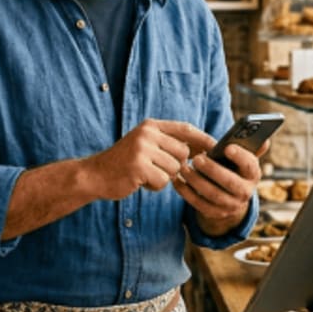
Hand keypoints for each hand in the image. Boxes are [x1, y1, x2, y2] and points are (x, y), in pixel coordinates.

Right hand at [83, 119, 212, 199]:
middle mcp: (147, 133)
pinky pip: (163, 181)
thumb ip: (169, 144)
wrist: (95, 175)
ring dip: (163, 177)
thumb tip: (203, 150)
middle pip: (183, 152)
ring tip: (145, 174)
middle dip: (176, 165)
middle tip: (156, 169)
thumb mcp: (146, 146)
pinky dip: (154, 186)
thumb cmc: (124, 163)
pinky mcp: (138, 167)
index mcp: (150, 125)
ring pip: (174, 168)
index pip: (185, 128)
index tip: (217, 147)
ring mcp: (142, 149)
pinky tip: (140, 181)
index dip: (203, 138)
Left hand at [175, 141, 260, 235]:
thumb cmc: (234, 169)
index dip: (240, 157)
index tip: (227, 147)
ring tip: (184, 168)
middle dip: (213, 170)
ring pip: (213, 194)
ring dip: (196, 181)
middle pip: (230, 182)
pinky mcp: (215, 214)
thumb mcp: (243, 159)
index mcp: (252, 175)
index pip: (250, 166)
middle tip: (197, 158)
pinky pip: (199, 204)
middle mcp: (245, 192)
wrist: (230, 197)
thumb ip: (250, 148)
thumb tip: (264, 138)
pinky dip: (186, 192)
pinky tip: (177, 180)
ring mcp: (230, 206)